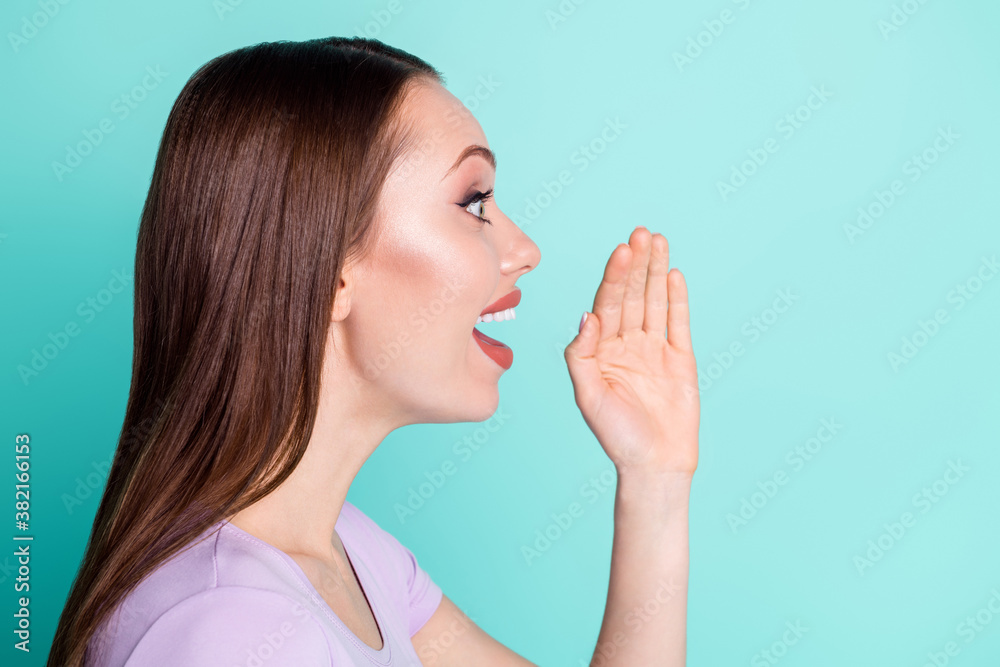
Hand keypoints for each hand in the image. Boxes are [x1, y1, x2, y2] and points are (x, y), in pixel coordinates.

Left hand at [564, 226, 698, 476]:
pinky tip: (674, 273)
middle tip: (641, 233)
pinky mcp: (680, 359)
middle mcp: (626, 344)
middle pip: (632, 295)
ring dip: (656, 271)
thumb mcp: (588, 396)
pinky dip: (677, 299)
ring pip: (655, 302)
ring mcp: (654, 349)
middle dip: (636, 265)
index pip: (607, 304)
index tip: (621, 251)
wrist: (654, 465)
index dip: (614, 277)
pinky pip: (678, 323)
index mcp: (601, 349)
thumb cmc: (616, 435)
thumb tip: (587, 316)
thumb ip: (582, 355)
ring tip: (658, 240)